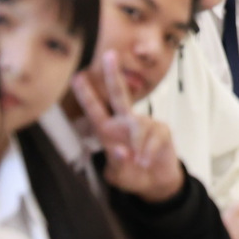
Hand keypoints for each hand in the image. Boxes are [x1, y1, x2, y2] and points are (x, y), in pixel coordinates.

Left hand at [72, 53, 183, 201]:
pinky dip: (149, 151)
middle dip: (113, 75)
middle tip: (109, 55)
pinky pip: (154, 137)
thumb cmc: (132, 175)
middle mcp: (125, 122)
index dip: (86, 94)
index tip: (77, 76)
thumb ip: (117, 165)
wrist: (156, 182)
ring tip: (139, 162)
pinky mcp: (161, 130)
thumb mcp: (118, 176)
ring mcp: (144, 124)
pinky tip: (146, 161)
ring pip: (139, 126)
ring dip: (138, 146)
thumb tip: (122, 151)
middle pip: (119, 95)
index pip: (96, 110)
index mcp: (108, 131)